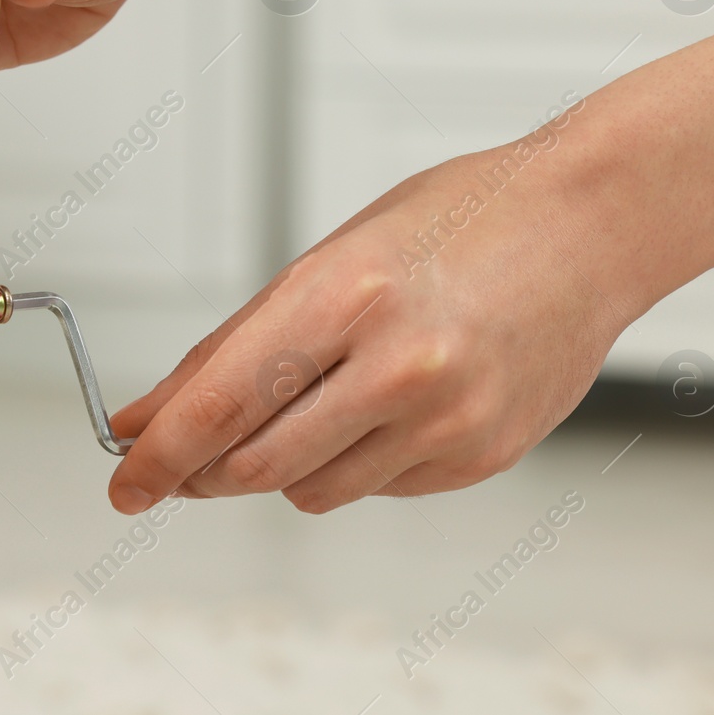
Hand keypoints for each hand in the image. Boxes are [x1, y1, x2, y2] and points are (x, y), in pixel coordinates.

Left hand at [106, 125, 638, 514]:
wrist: (588, 227)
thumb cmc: (456, 223)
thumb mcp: (328, 259)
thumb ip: (232, 350)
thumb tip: (147, 418)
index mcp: (346, 297)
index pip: (219, 406)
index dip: (156, 457)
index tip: (124, 483)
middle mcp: (399, 367)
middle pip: (253, 465)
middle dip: (207, 468)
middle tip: (189, 454)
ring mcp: (447, 421)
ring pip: (310, 491)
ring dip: (284, 464)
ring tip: (324, 395)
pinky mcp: (480, 457)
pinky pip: (376, 489)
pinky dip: (357, 461)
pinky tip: (389, 403)